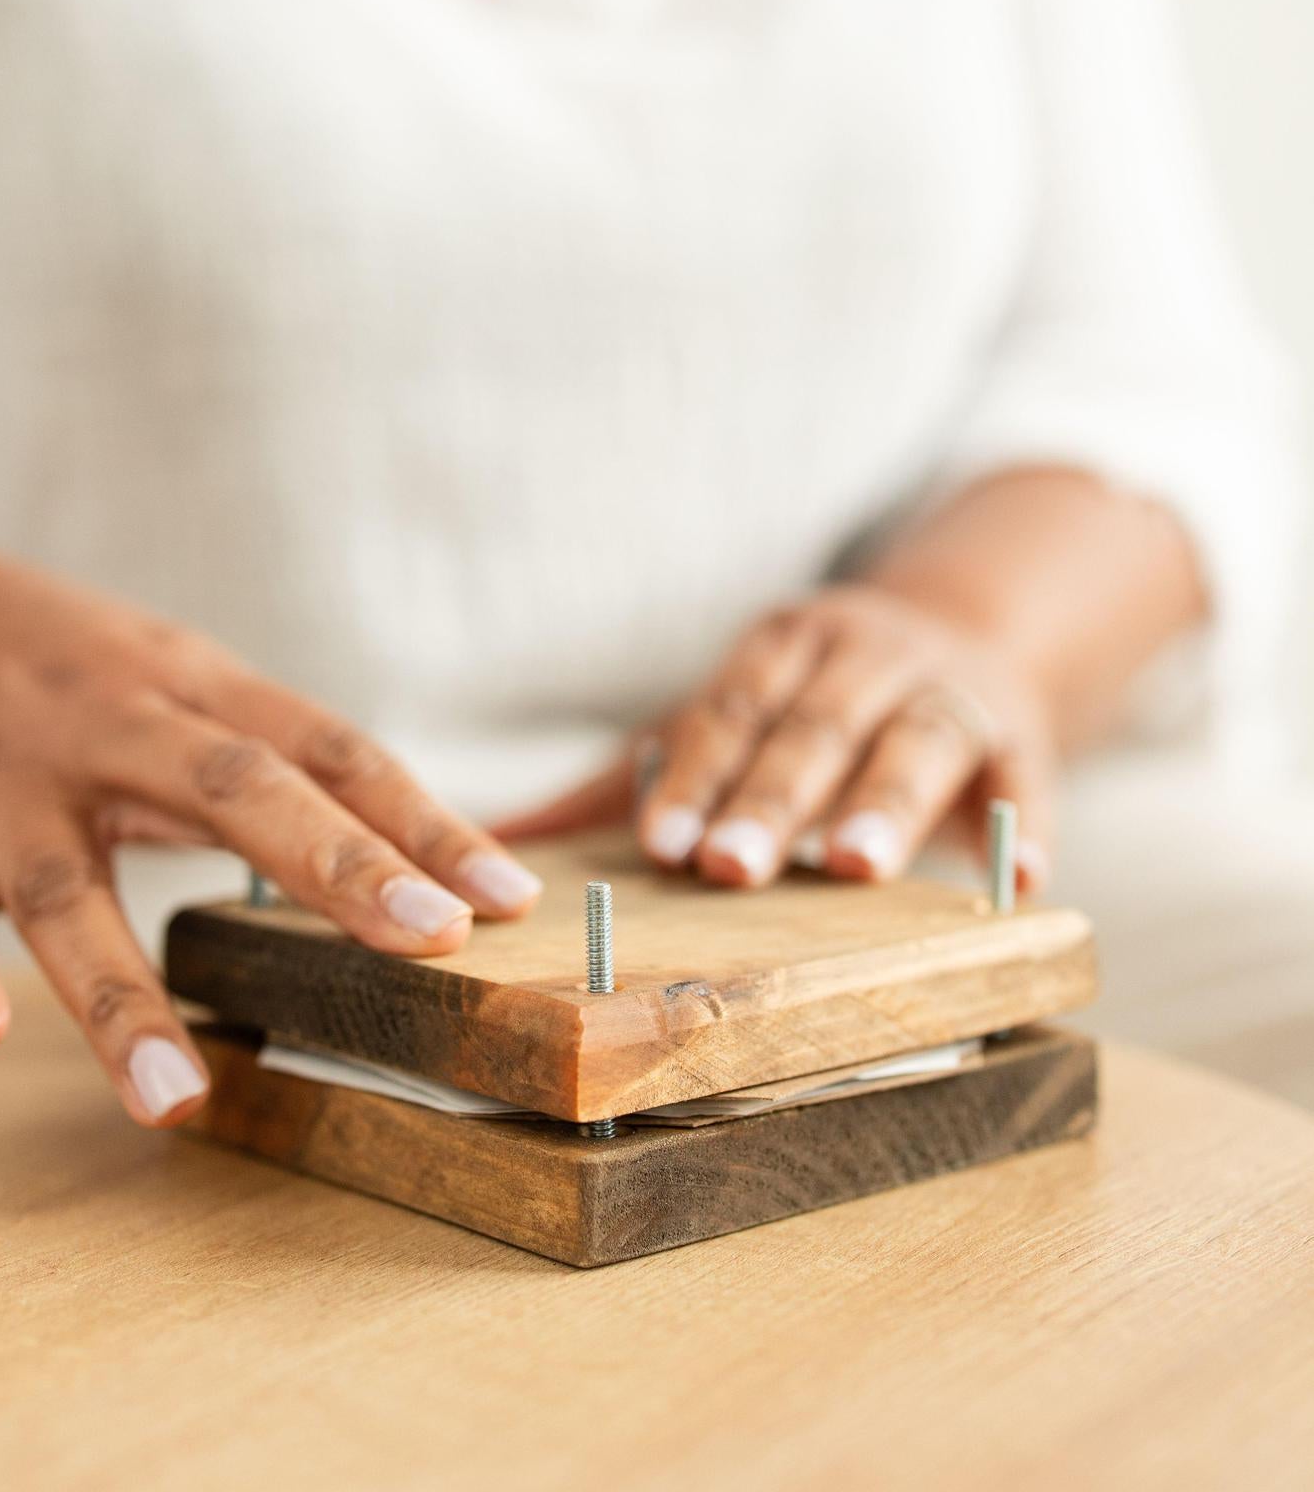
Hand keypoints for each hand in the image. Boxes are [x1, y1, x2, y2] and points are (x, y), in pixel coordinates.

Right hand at [0, 508, 541, 1124]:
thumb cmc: (62, 666)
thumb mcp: (171, 682)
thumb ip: (271, 762)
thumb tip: (416, 854)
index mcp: (187, 688)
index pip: (327, 749)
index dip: (420, 821)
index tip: (507, 898)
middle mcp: (106, 725)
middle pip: (231, 787)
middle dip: (335, 865)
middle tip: (427, 944)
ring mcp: (1, 781)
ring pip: (67, 890)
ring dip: (120, 997)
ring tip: (177, 1098)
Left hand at [500, 585, 1054, 892]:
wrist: (965, 637)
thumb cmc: (809, 702)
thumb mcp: (727, 716)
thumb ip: (622, 779)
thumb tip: (495, 841)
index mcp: (784, 646)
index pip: (730, 709)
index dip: (696, 774)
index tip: (662, 844)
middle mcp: (866, 655)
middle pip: (815, 727)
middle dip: (773, 797)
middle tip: (731, 868)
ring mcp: (948, 691)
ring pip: (915, 742)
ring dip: (886, 804)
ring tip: (855, 870)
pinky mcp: (1020, 737)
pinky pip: (1024, 778)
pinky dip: (1021, 826)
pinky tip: (1017, 882)